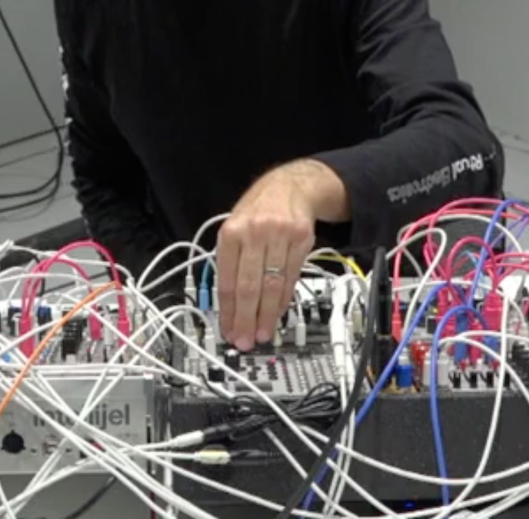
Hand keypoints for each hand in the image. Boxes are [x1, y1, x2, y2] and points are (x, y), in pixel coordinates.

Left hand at [216, 161, 346, 349]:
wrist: (289, 187)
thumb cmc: (256, 212)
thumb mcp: (234, 228)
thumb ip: (230, 261)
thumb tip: (228, 305)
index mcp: (231, 232)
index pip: (227, 280)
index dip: (227, 310)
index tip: (228, 330)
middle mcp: (254, 233)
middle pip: (249, 286)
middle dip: (246, 319)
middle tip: (245, 340)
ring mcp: (280, 236)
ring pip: (272, 285)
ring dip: (267, 315)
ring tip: (262, 333)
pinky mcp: (302, 240)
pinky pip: (291, 278)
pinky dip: (283, 299)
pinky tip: (277, 312)